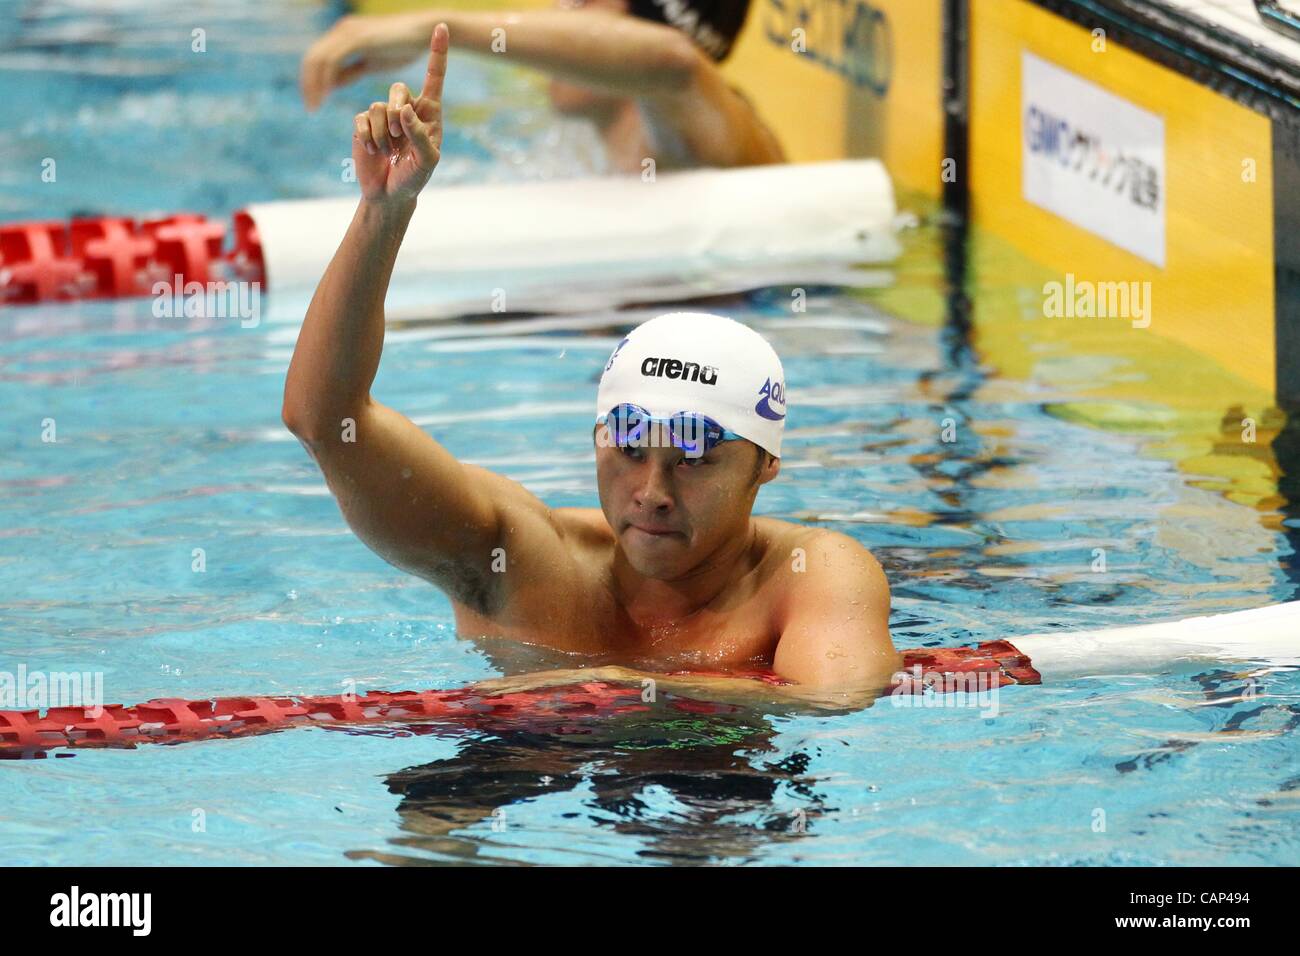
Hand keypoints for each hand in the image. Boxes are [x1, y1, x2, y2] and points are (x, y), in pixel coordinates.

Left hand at [301, 12, 435, 111]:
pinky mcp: (358, 39)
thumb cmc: (402, 48)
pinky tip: (328, 95)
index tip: (314, 102)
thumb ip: (349, 71)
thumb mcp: (370, 63)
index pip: (317, 59)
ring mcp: (349, 33)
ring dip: (314, 84)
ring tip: (315, 106)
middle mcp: (342, 31)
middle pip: (312, 59)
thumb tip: (330, 84)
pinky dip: (327, 79)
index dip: (311, 81)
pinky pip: (333, 60)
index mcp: (344, 36)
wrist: (422, 33)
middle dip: (308, 84)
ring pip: (319, 59)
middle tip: (311, 108)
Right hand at [351, 23, 447, 203]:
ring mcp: (383, 113)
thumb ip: (420, 135)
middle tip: (399, 138)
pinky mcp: (364, 121)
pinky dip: (369, 137)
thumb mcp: (427, 161)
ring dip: (383, 135)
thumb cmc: (414, 177)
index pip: (434, 77)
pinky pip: (363, 118)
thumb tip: (403, 109)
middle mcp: (406, 107)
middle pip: (397, 89)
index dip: (438, 53)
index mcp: (429, 112)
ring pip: (378, 107)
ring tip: (388, 152)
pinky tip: (374, 150)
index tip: (442, 26)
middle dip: (396, 114)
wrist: (388, 193)